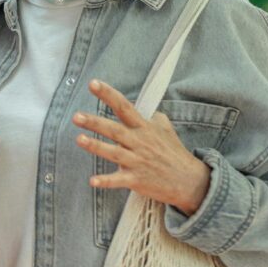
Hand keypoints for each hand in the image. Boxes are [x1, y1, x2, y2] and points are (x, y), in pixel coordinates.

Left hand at [72, 79, 210, 215]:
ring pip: (113, 152)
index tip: (93, 84)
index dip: (108, 94)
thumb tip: (151, 111)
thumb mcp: (167, 131)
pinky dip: (106, 181)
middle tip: (76, 116)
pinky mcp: (137, 179)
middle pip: (114, 130)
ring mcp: (137, 161)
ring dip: (96, 146)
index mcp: (144, 128)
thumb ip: (156, 119)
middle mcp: (139, 143)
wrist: (190, 182)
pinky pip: (118, 181)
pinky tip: (92, 181)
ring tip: (79, 139)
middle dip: (95, 123)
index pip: (124, 107)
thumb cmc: (175, 154)